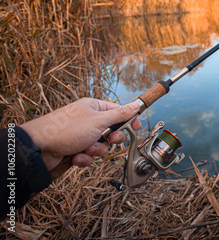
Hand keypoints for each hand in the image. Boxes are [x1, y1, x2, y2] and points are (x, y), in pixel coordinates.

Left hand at [20, 98, 141, 170]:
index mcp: (94, 107)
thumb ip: (120, 115)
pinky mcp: (73, 148)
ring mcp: (80, 134)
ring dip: (95, 150)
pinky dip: (84, 158)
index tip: (137, 128)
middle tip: (108, 139)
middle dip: (109, 139)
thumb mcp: (99, 121)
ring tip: (85, 149)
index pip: (118, 111)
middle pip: (111, 130)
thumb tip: (136, 105)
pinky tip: (76, 157)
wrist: (38, 148)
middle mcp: (87, 119)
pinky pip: (88, 154)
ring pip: (100, 145)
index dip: (129, 120)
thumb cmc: (66, 129)